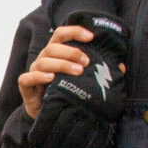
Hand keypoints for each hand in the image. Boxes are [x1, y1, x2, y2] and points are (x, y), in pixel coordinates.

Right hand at [25, 12, 129, 147]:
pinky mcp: (25, 85)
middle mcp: (44, 58)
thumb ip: (99, 71)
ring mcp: (34, 71)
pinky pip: (28, 78)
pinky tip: (51, 78)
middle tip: (87, 62)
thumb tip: (121, 67)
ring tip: (77, 72)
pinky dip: (39, 76)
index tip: (91, 36)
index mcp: (57, 53)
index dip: (75, 31)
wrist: (48, 115)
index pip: (62, 34)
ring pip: (44, 60)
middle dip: (71, 52)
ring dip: (62, 64)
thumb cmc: (67, 92)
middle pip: (53, 46)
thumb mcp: (84, 80)